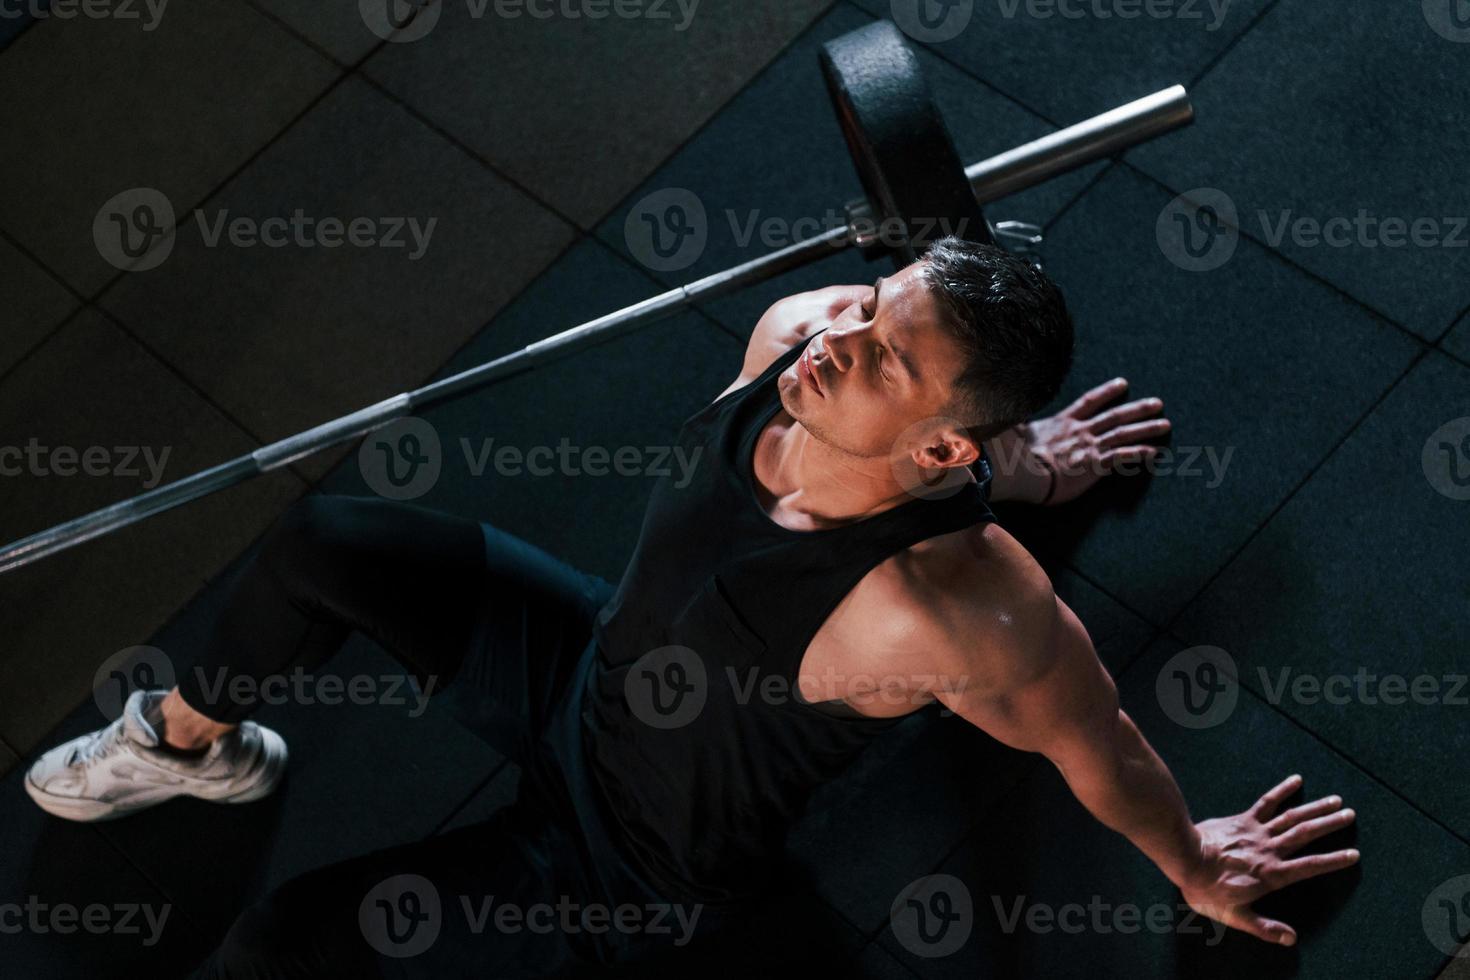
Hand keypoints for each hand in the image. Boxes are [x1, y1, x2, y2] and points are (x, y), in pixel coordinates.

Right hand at [1006, 377, 1170, 504]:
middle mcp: (1080, 431)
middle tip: (1158, 404)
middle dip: (1138, 409)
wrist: (1021, 470)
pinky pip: (1122, 457)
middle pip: (1115, 415)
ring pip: (1123, 433)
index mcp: (1062, 422)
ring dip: (1146, 429)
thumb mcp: (1014, 430)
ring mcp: (1089, 446)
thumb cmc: (1015, 454)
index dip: (1108, 392)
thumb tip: (1006, 412)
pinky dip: (1139, 453)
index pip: (1090, 401)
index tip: (1123, 384)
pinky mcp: (1094, 464)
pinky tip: (1155, 453)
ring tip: (1165, 425)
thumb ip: (1018, 421)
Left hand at [1179, 774, 1358, 945]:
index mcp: (1272, 874)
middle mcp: (1269, 850)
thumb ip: (1264, 927)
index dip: (1332, 860)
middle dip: (1330, 825)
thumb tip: (1291, 939)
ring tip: (1336, 801)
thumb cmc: (1207, 888)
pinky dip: (1281, 791)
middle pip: (1305, 834)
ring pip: (1291, 817)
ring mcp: (1256, 832)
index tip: (1353, 853)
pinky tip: (1296, 780)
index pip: (1310, 867)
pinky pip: (1266, 803)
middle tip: (1352, 815)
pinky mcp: (1242, 820)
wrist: (1184, 856)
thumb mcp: (1235, 915)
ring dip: (1314, 808)